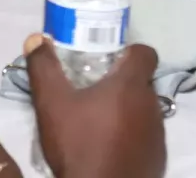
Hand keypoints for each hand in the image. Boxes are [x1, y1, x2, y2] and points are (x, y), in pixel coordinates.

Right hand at [25, 35, 165, 177]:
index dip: (129, 52)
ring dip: (129, 111)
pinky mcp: (159, 157)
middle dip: (122, 84)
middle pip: (142, 82)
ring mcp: (159, 133)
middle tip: (95, 94)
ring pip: (146, 110)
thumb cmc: (78, 145)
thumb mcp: (51, 104)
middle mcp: (152, 105)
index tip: (109, 62)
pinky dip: (134, 136)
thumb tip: (36, 38)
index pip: (145, 53)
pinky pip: (148, 136)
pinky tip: (111, 147)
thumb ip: (44, 68)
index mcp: (131, 85)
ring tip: (100, 123)